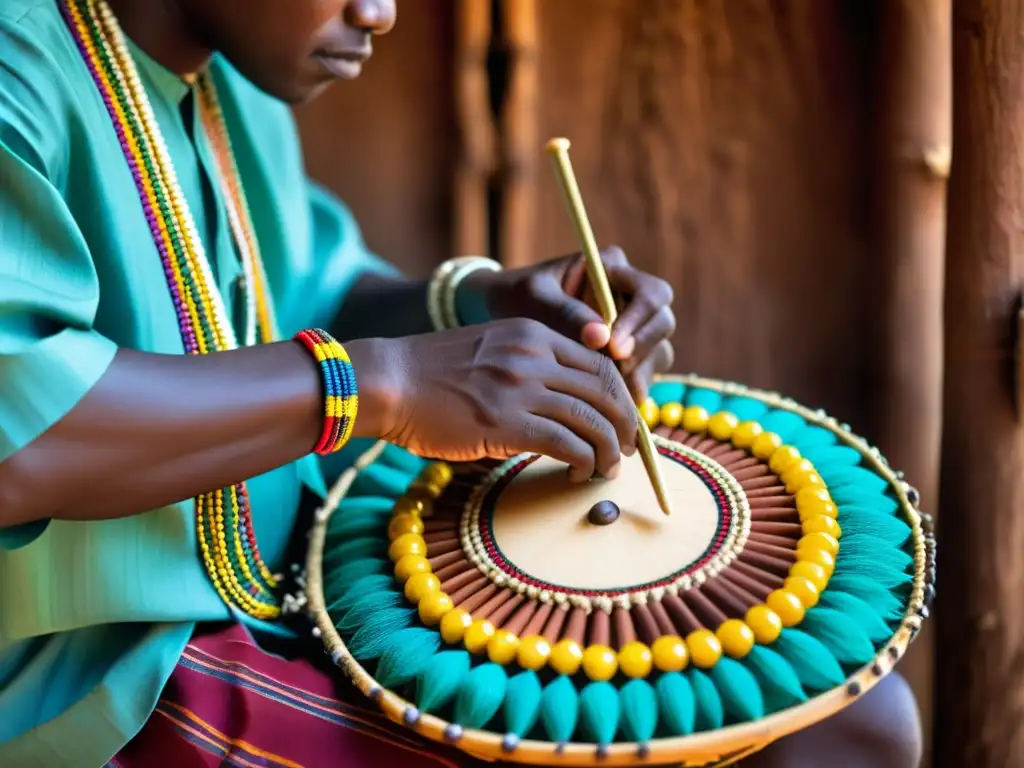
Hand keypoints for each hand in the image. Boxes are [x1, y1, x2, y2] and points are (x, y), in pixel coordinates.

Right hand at [347, 319, 637, 480]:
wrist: (386, 381)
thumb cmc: (429, 374)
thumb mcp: (488, 351)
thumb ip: (527, 368)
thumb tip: (561, 408)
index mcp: (532, 335)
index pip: (599, 363)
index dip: (620, 395)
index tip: (622, 419)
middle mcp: (534, 356)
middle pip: (606, 390)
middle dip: (624, 424)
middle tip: (627, 449)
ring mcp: (520, 388)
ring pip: (592, 420)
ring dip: (609, 450)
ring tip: (607, 469)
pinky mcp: (506, 423)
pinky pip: (567, 445)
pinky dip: (583, 463)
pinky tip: (577, 475)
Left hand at [464, 247, 674, 402]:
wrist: (503, 313)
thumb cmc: (518, 297)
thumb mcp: (534, 298)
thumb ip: (566, 313)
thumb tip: (601, 338)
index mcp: (613, 268)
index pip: (651, 293)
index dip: (639, 321)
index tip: (613, 346)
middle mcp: (631, 295)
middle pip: (662, 323)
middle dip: (641, 350)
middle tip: (612, 373)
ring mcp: (633, 327)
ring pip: (658, 352)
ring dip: (638, 374)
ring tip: (608, 394)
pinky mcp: (628, 355)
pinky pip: (643, 375)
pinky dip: (628, 390)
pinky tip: (607, 404)